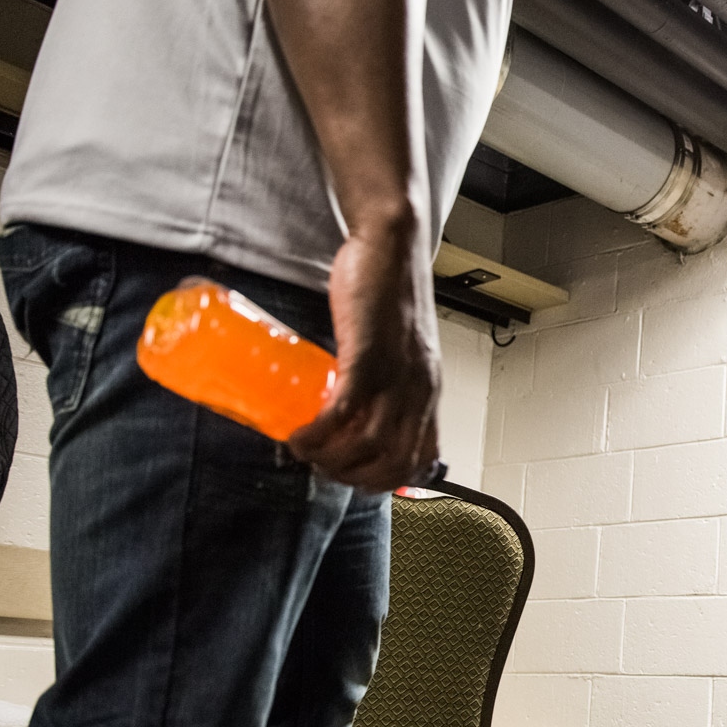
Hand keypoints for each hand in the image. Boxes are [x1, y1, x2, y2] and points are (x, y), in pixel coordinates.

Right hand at [289, 219, 440, 492]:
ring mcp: (396, 377)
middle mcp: (419, 392)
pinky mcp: (368, 356)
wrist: (391, 245)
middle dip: (353, 479)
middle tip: (322, 467)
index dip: (385, 480)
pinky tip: (298, 437)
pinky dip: (317, 435)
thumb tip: (353, 405)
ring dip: (330, 462)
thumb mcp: (401, 347)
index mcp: (429, 392)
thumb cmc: (389, 292)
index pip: (422, 461)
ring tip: (304, 452)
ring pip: (368, 448)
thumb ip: (388, 376)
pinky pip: (343, 413)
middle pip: (394, 465)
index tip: (352, 475)